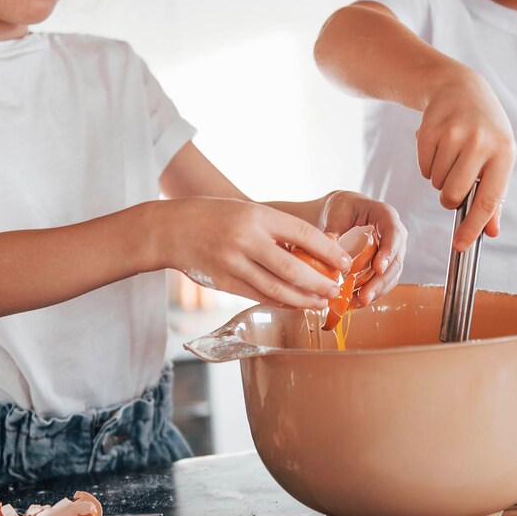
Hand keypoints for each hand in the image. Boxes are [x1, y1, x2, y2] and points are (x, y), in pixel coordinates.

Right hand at [162, 197, 352, 308]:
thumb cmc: (214, 217)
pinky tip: (294, 304)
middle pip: (292, 267)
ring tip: (320, 302)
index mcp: (256, 215)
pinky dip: (279, 301)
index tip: (345, 263)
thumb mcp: (247, 211)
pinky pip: (258, 296)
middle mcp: (245, 239)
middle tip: (336, 290)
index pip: (302, 233)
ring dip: (302, 299)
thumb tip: (316, 249)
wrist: (171, 229)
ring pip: (276, 288)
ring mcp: (232, 263)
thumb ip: (276, 229)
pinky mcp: (223, 282)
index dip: (328, 251)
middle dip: (319, 282)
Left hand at [320, 190, 406, 306]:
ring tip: (359, 303)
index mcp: (386, 216)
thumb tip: (327, 249)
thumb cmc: (342, 208)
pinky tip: (356, 302)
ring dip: (376, 291)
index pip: (393, 233)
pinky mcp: (384, 265)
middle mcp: (395, 235)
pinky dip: (371, 293)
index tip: (378, 268)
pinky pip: (382, 282)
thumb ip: (335, 230)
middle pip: (395, 260)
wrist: (344, 213)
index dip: (388, 252)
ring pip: (391, 275)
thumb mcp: (337, 214)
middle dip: (380, 280)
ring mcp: (392, 252)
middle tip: (365, 295)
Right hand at [416, 69, 515, 250]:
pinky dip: (428, 165)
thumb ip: (494, 197)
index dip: (473, 227)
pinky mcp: (430, 130)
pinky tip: (439, 147)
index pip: (488, 200)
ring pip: (436, 182)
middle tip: (454, 183)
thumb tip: (491, 232)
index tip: (461, 245)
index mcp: (503, 153)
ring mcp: (454, 134)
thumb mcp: (498, 158)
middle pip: (454, 194)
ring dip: (440, 178)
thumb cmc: (484, 131)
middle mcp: (480, 142)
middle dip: (449, 197)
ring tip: (450, 156)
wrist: (460, 89)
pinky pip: (424, 168)